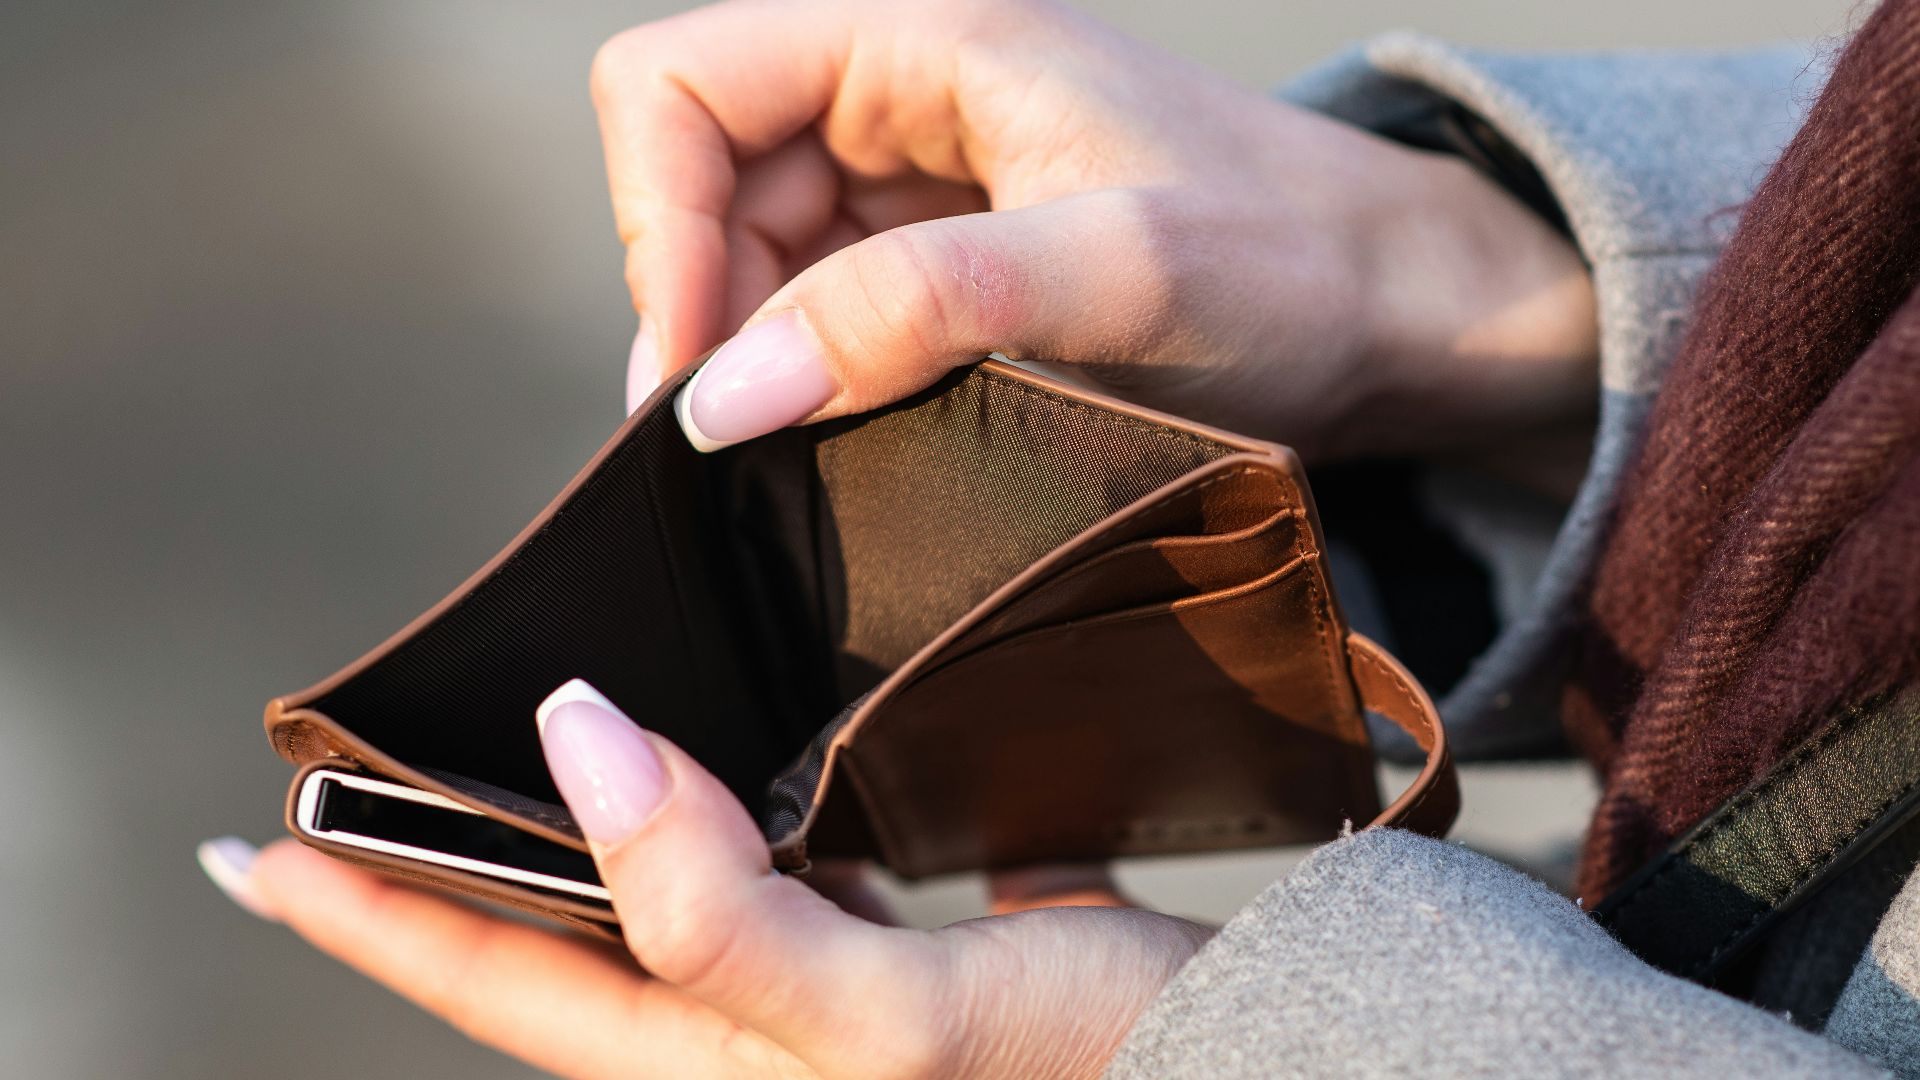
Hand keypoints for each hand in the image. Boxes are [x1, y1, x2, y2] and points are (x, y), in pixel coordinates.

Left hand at [211, 680, 1209, 1078]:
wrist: (1243, 1058)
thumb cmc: (1078, 1065)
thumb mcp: (886, 1019)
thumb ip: (715, 909)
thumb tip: (581, 746)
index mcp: (712, 1061)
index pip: (495, 983)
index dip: (366, 917)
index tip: (256, 842)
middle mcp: (748, 1032)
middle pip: (561, 943)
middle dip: (451, 868)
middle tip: (362, 784)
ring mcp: (823, 992)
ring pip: (660, 902)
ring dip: (578, 837)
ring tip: (517, 763)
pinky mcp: (899, 943)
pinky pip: (778, 870)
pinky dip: (728, 811)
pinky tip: (738, 756)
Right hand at [598, 0, 1595, 458]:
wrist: (1404, 317)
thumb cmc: (1297, 263)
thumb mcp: (1116, 275)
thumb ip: (917, 311)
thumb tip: (727, 392)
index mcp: (921, 38)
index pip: (675, 87)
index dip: (659, 223)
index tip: (707, 370)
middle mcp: (901, 97)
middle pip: (698, 183)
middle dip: (704, 311)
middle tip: (748, 442)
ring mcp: (921, 185)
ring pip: (750, 261)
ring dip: (757, 359)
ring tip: (811, 451)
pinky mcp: (951, 265)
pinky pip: (821, 313)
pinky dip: (814, 382)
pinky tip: (857, 442)